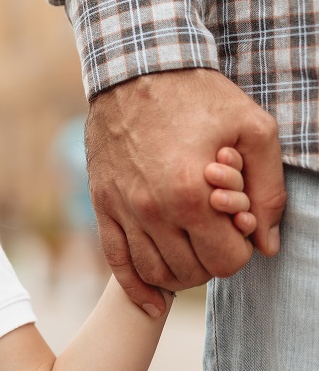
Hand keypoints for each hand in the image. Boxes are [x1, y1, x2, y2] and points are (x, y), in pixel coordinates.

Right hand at [86, 68, 285, 315]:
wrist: (136, 70)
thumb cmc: (199, 96)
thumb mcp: (254, 130)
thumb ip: (268, 191)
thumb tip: (265, 242)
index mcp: (191, 194)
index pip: (226, 261)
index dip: (240, 250)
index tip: (238, 226)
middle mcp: (152, 210)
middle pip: (191, 272)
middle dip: (212, 260)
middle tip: (217, 234)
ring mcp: (123, 209)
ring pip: (155, 272)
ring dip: (180, 273)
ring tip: (192, 249)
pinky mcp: (102, 205)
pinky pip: (116, 262)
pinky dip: (136, 288)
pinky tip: (153, 300)